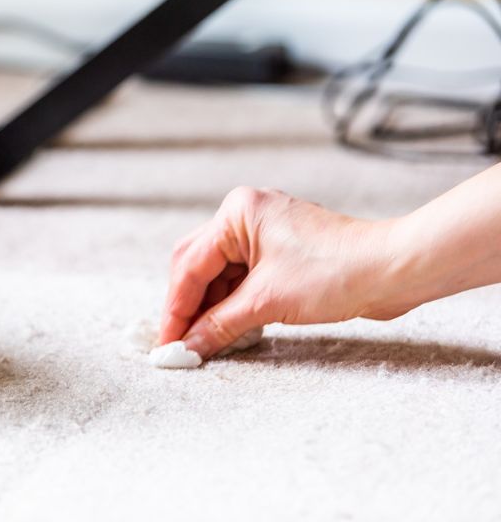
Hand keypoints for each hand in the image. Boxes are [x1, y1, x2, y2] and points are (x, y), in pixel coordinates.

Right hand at [159, 187, 405, 358]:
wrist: (395, 270)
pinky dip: (232, 306)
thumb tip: (187, 347)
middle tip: (176, 344)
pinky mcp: (280, 254)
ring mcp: (263, 234)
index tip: (166, 343)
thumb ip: (219, 325)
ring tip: (200, 344)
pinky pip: (241, 280)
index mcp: (236, 213)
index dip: (176, 310)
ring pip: (219, 276)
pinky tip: (226, 331)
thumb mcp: (267, 302)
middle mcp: (245, 216)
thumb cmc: (337, 272)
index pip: (190, 266)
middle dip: (187, 307)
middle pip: (197, 266)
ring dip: (210, 310)